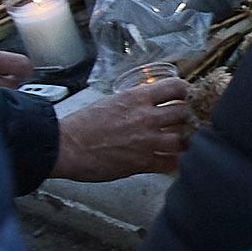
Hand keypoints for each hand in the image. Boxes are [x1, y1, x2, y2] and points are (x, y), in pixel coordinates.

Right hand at [54, 72, 196, 182]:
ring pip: (183, 139)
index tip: (183, 96)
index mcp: (137, 98)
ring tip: (178, 142)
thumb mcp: (111, 101)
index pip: (175, 87)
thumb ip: (134, 102)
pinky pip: (171, 163)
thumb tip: (148, 102)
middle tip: (182, 121)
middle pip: (184, 112)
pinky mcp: (143, 163)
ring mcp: (147, 141)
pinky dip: (172, 163)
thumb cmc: (82, 125)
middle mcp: (147, 117)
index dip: (183, 92)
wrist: (66, 147)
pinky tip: (169, 161)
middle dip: (185, 117)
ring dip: (182, 141)